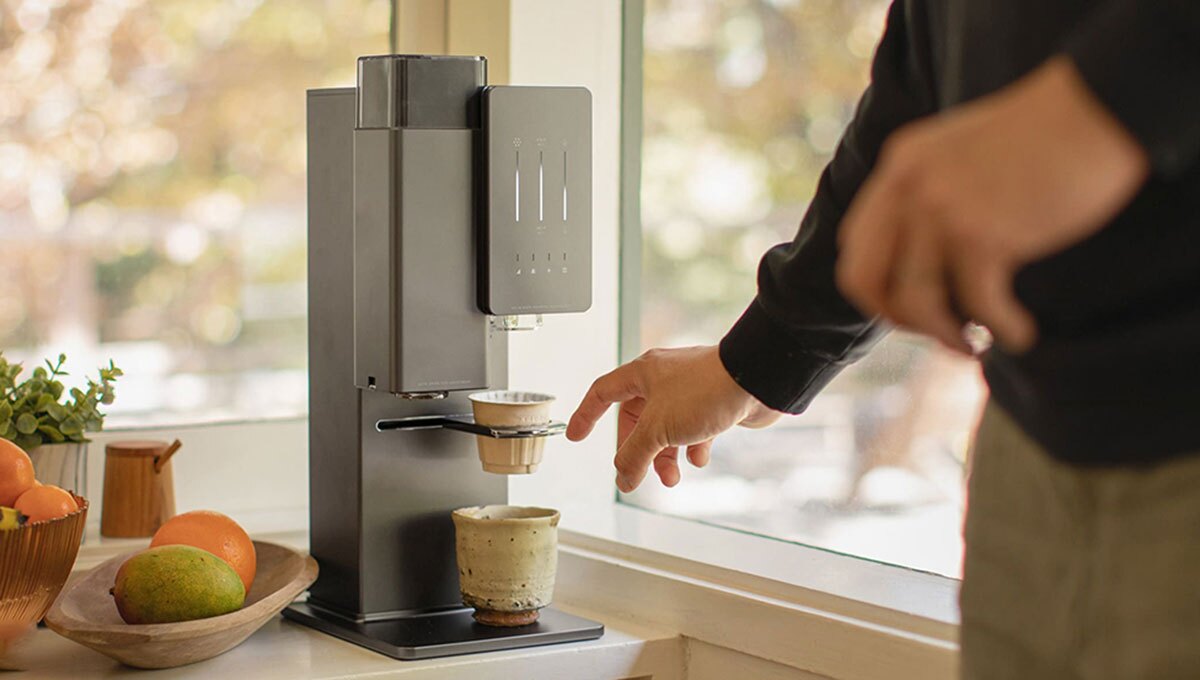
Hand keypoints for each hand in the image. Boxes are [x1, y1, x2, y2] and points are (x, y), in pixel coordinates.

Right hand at [567, 346, 779, 491]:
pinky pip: (693, 430)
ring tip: (673, 477)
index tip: (575, 435)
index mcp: (642, 374)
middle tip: (639, 474)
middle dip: (639, 451)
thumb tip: (623, 478)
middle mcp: (663, 379)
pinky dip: (693, 448)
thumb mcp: (658, 428)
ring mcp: (689, 390)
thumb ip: (635, 456)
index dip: (586, 415)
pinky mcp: (713, 402)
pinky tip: (699, 458)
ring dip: (666, 457)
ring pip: (666, 429)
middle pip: (637, 421)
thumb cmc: (707, 390)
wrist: (756, 380)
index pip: (602, 393)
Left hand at [836, 57, 1149, 353]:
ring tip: (974, 344)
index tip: (912, 305)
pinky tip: (1020, 333)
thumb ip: (933, 193)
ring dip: (944, 334)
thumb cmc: (1045, 136)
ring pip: (914, 302)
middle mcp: (908, 187)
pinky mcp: (985, 234)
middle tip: (937, 331)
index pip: (854, 244)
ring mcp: (942, 211)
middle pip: (864, 279)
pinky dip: (1000, 328)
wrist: (1099, 107)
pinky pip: (978, 306)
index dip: (877, 286)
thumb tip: (926, 264)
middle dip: (897, 318)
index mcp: (900, 165)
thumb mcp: (963, 152)